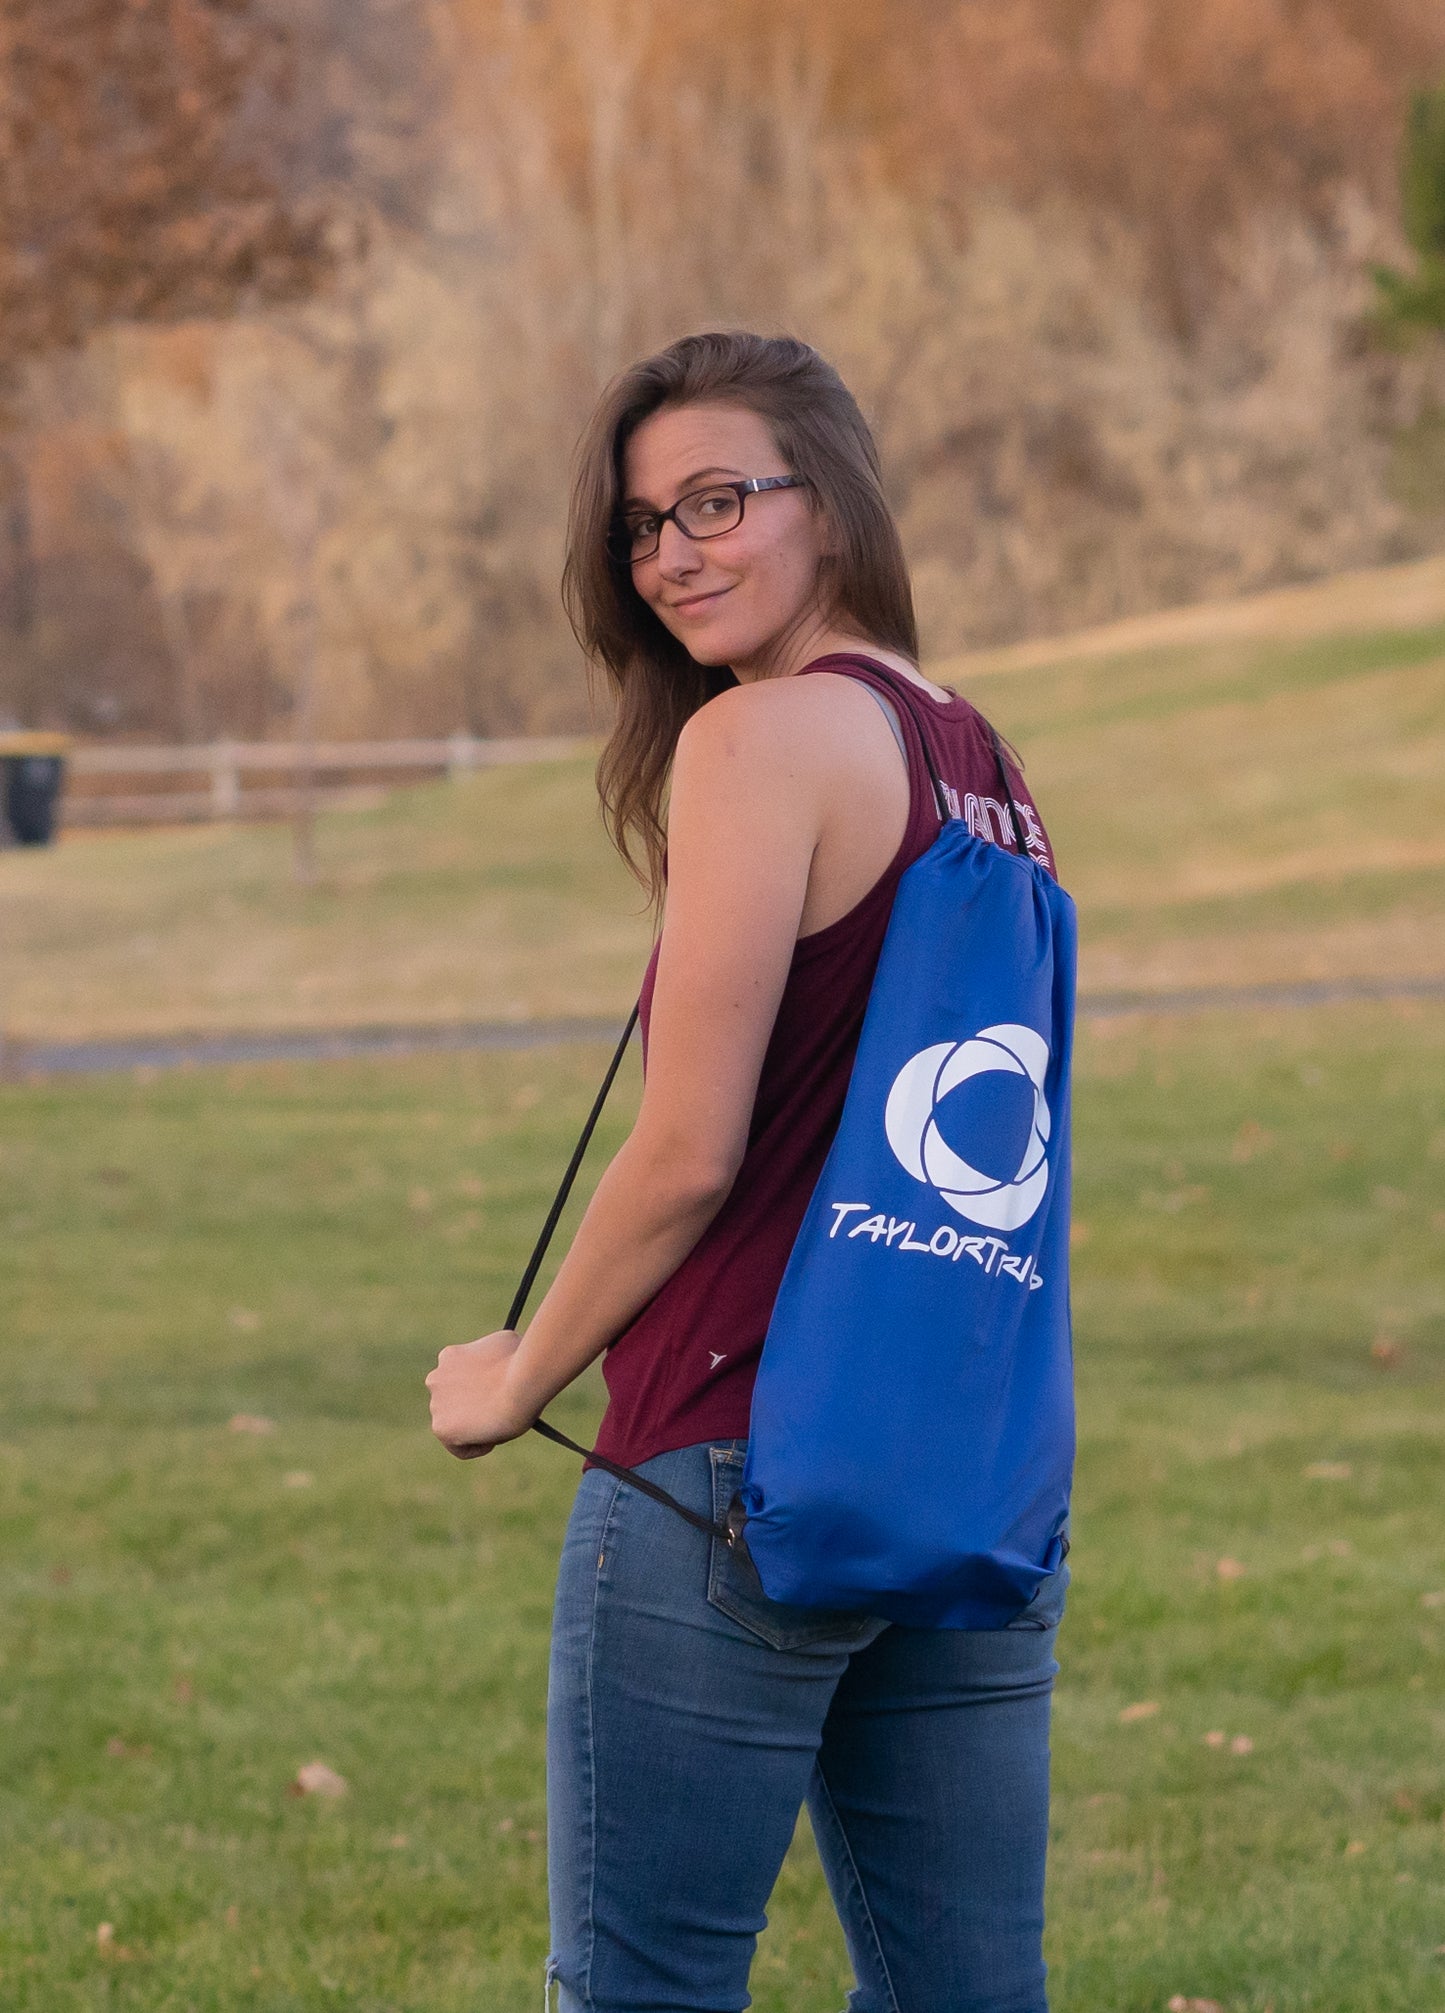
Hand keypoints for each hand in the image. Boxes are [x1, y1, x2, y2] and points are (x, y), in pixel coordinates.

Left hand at [426, 1329, 531, 1459]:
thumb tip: (503, 1363)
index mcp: (448, 1357)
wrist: (520, 1382)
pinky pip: (460, 1447)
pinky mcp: (441, 1428)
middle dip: (473, 1409)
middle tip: (498, 1413)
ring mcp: (436, 1405)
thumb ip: (494, 1354)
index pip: (459, 1379)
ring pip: (457, 1426)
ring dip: (476, 1428)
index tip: (497, 1395)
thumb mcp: (505, 1344)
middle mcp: (435, 1379)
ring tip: (501, 1423)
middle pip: (454, 1403)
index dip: (480, 1389)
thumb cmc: (520, 1361)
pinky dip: (479, 1446)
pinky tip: (496, 1436)